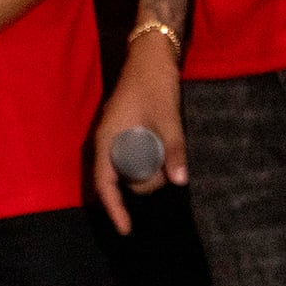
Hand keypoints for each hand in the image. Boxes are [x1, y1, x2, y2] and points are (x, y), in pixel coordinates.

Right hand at [93, 36, 188, 234]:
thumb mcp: (169, 120)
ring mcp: (113, 134)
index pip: (105, 182)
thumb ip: (174, 151)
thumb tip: (180, 181)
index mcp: (109, 137)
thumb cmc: (155, 86)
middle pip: (118, 178)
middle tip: (168, 170)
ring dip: (146, 170)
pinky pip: (129, 156)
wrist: (149, 56)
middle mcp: (106, 139)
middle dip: (142, 183)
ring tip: (168, 155)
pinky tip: (161, 155)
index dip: (114, 208)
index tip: (126, 230)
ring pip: (125, 167)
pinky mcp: (122, 129)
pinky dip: (144, 161)